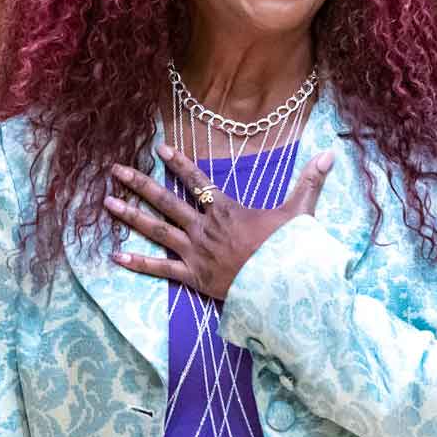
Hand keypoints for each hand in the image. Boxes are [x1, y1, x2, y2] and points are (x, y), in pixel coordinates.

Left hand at [105, 143, 335, 299]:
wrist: (284, 288)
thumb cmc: (291, 252)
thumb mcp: (301, 214)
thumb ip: (310, 182)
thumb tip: (330, 154)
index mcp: (226, 210)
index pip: (197, 180)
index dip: (179, 163)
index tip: (159, 148)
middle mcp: (205, 227)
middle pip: (166, 201)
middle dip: (139, 183)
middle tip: (115, 170)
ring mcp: (196, 252)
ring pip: (157, 229)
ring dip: (131, 215)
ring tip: (107, 203)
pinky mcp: (193, 277)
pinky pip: (160, 269)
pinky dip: (138, 263)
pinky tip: (115, 255)